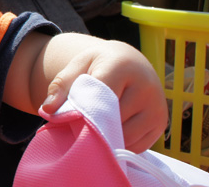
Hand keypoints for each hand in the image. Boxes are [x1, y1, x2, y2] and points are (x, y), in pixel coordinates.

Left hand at [41, 40, 166, 152]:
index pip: (101, 96)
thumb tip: (47, 110)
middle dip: (92, 127)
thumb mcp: (77, 67)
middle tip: (77, 124)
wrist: (130, 62)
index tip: (68, 119)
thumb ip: (60, 86)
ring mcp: (157, 108)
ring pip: (124, 137)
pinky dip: (119, 143)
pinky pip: (135, 146)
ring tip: (94, 125)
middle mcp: (146, 87)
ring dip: (106, 137)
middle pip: (112, 120)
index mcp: (122, 67)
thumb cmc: (98, 65)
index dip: (82, 111)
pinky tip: (110, 129)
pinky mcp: (161, 124)